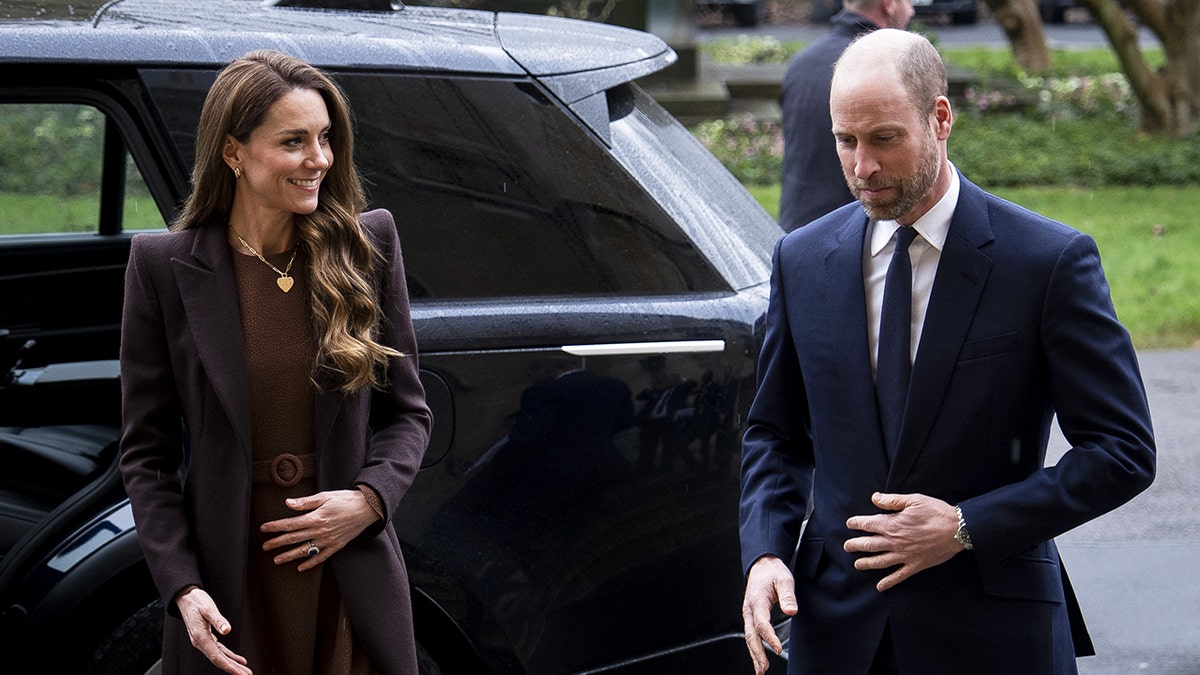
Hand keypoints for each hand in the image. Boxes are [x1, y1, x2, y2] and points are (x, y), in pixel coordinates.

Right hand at [175, 587, 251, 674]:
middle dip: (233, 669)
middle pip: (219, 660)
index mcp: (200, 637)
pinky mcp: (206, 637)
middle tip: (246, 674)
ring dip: (232, 664)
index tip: (239, 673)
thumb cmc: (196, 601)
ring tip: (244, 670)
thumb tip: (227, 630)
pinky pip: (219, 650)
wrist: (186, 597)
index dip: (228, 666)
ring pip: (219, 656)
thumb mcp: (208, 608)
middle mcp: (200, 642)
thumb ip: (218, 620)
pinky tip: (237, 660)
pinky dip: (229, 656)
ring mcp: (203, 640)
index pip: (216, 657)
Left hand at [260, 489, 377, 571]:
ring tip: (277, 560)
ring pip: (305, 550)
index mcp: (316, 518)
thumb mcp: (325, 496)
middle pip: (294, 538)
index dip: (276, 527)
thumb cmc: (346, 500)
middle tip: (264, 547)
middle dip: (277, 543)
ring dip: (289, 556)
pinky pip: (321, 557)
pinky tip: (300, 567)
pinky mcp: (336, 546)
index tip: (264, 529)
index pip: (290, 524)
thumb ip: (305, 502)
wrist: (367, 508)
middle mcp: (320, 531)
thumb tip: (288, 503)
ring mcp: (328, 540)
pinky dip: (310, 563)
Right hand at [741, 555, 796, 674]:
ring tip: (760, 670)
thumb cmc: (773, 572)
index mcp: (757, 600)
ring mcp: (749, 613)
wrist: (762, 565)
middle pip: (751, 635)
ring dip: (754, 654)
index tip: (777, 649)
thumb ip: (788, 596)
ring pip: (749, 637)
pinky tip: (758, 659)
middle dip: (757, 652)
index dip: (769, 637)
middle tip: (763, 668)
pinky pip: (751, 634)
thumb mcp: (784, 579)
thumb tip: (791, 611)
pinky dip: (754, 648)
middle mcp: (749, 609)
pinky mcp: (751, 616)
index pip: (761, 623)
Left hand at [844, 492, 962, 591]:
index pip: (868, 524)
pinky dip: (888, 582)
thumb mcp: (913, 500)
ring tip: (857, 565)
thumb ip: (892, 500)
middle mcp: (895, 542)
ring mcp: (904, 555)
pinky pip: (898, 576)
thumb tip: (874, 498)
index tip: (849, 524)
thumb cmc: (936, 512)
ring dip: (866, 563)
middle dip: (855, 545)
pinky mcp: (915, 565)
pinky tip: (880, 586)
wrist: (957, 529)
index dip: (856, 524)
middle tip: (846, 546)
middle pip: (869, 545)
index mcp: (892, 524)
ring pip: (879, 562)